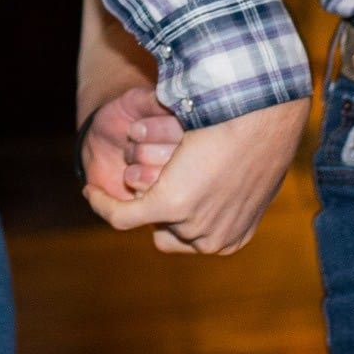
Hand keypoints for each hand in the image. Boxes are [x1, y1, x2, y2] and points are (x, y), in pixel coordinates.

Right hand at [83, 93, 309, 254]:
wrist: (261, 112)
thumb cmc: (260, 132)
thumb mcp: (250, 174)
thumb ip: (231, 194)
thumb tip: (223, 194)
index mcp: (234, 239)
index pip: (187, 239)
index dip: (175, 212)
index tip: (169, 181)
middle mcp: (214, 242)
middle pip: (164, 231)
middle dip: (158, 197)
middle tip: (167, 162)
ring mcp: (192, 226)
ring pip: (143, 211)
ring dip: (141, 181)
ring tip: (151, 149)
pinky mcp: (169, 205)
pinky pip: (121, 215)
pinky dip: (103, 202)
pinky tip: (92, 190)